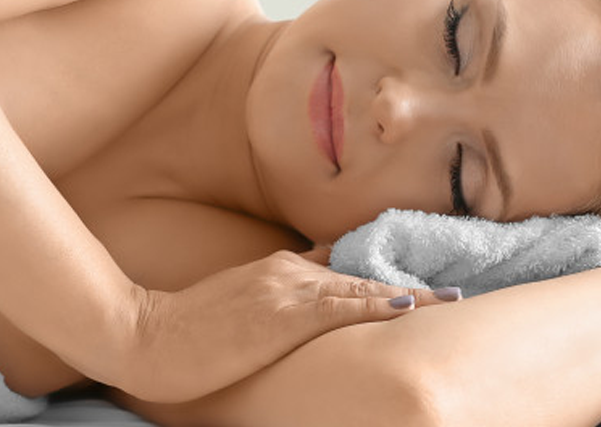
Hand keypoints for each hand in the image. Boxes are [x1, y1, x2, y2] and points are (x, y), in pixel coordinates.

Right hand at [113, 250, 443, 403]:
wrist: (143, 336)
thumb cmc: (182, 332)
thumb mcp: (231, 308)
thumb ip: (267, 304)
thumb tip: (296, 321)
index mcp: (274, 269)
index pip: (339, 265)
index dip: (383, 271)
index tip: (422, 278)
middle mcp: (286, 271)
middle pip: (360, 273)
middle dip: (409, 281)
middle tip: (457, 288)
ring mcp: (285, 290)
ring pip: (361, 288)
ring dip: (412, 293)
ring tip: (454, 297)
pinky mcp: (283, 314)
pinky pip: (343, 307)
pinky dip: (381, 304)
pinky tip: (414, 303)